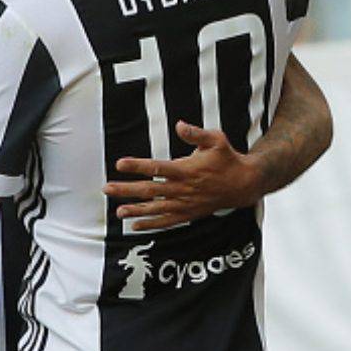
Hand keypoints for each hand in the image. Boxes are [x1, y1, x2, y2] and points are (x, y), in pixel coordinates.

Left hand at [103, 121, 260, 231]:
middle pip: (150, 190)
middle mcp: (183, 189)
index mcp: (186, 170)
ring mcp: (185, 203)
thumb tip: (180, 125)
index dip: (137, 165)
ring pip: (156, 208)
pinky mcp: (188, 213)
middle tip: (107, 189)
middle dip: (127, 190)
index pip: (157, 167)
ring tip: (118, 212)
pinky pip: (167, 221)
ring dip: (136, 210)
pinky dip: (151, 224)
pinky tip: (135, 225)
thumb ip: (196, 133)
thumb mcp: (216, 140)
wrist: (244, 184)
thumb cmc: (227, 159)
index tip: (119, 164)